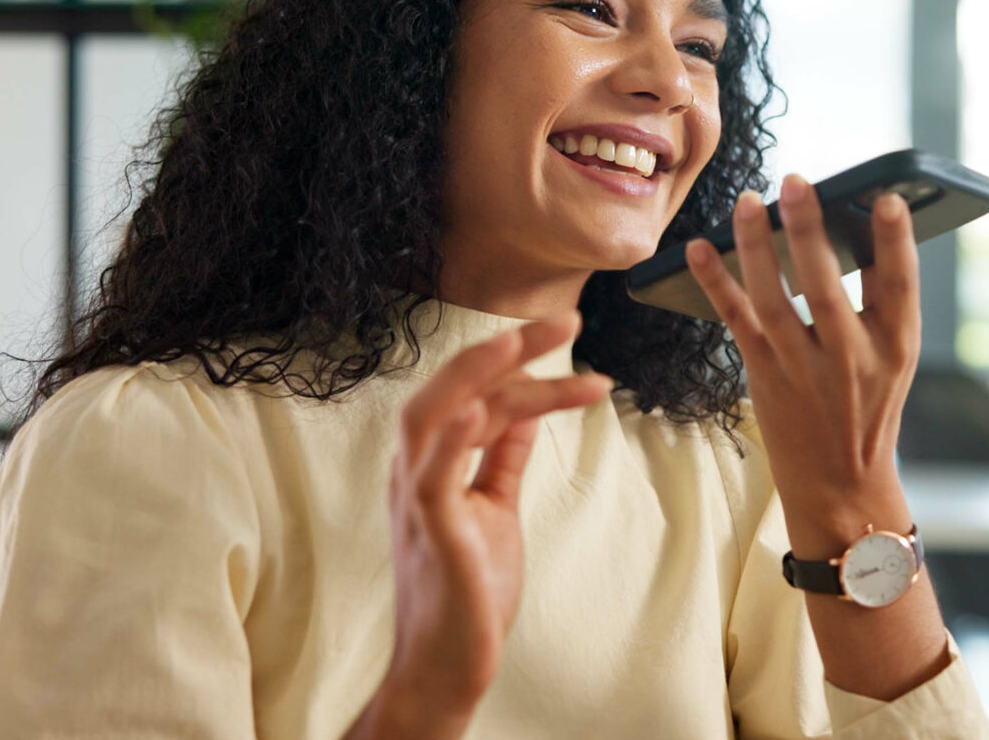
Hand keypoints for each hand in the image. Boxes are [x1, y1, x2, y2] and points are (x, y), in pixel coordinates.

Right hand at [382, 313, 612, 722]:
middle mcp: (415, 471)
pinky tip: (481, 407)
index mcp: (432, 462)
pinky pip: (431, 477)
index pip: (479, 394)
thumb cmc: (467, 590)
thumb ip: (502, 457)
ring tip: (516, 340)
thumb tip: (522, 410)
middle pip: (451, 388)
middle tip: (566, 319)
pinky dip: (451, 437)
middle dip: (505, 349)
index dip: (525, 364)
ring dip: (472, 373)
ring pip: (429, 416)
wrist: (448, 668)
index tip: (573, 339)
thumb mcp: (494, 507)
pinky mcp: (432, 536)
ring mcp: (418, 502)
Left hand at [685, 177, 920, 542]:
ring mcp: (803, 371)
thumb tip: (858, 220)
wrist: (840, 483)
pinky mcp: (764, 377)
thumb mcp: (894, 354)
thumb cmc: (868, 402)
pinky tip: (697, 248)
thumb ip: (881, 297)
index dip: (894, 242)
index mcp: (896, 346)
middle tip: (795, 181)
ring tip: (748, 201)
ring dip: (756, 247)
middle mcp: (850, 360)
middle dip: (809, 231)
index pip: (899, 287)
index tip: (886, 198)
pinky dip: (715, 282)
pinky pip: (735, 322)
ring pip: (773, 300)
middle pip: (825, 288)